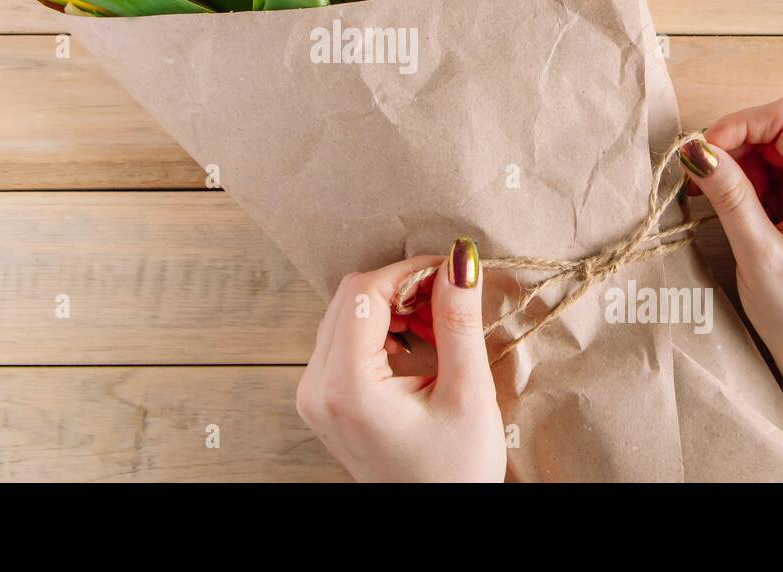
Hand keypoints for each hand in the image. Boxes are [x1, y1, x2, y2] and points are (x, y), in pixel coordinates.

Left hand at [295, 239, 505, 482]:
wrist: (441, 521)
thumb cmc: (456, 471)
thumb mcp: (468, 394)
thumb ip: (458, 322)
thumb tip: (458, 260)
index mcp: (346, 386)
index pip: (364, 292)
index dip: (408, 271)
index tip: (450, 273)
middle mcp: (317, 387)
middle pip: (349, 298)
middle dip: (400, 287)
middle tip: (448, 298)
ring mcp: (314, 395)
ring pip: (344, 314)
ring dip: (391, 306)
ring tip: (438, 325)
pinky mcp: (324, 399)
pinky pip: (342, 339)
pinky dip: (380, 328)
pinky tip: (417, 342)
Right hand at [682, 97, 782, 481]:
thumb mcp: (759, 252)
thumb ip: (728, 195)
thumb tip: (693, 149)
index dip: (737, 126)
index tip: (702, 156)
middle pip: (775, 131)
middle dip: (730, 149)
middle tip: (695, 183)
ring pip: (768, 153)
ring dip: (733, 169)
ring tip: (705, 200)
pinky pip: (770, 178)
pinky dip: (741, 186)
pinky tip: (722, 210)